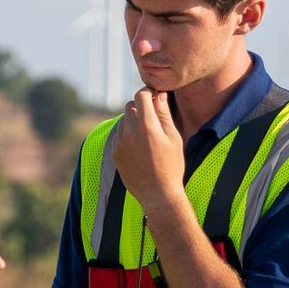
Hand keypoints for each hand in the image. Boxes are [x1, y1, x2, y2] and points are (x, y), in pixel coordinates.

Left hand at [111, 88, 185, 216]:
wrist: (158, 195)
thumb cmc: (172, 166)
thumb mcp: (174, 138)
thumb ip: (164, 114)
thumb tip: (159, 95)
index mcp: (147, 126)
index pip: (141, 96)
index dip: (148, 93)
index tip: (155, 96)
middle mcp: (130, 132)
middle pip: (130, 106)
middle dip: (141, 107)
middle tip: (152, 117)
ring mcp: (120, 143)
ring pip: (124, 121)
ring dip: (133, 122)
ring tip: (147, 137)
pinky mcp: (114, 153)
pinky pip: (119, 136)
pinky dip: (127, 136)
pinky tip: (140, 149)